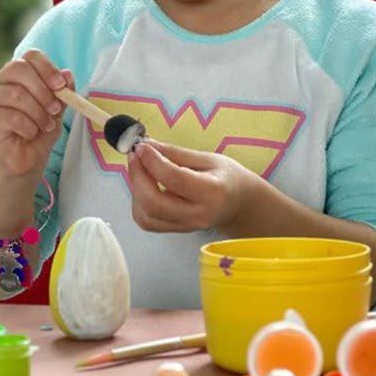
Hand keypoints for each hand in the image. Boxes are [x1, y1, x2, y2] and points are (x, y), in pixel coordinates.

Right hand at [0, 49, 73, 176]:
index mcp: (21, 73)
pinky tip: (31, 133)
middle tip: (55, 108)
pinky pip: (12, 116)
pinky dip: (29, 127)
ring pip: (17, 94)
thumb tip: (68, 74)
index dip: (47, 68)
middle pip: (19, 69)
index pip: (31, 56)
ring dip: (39, 112)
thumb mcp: (57, 109)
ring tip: (46, 125)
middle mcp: (2, 81)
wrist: (26, 157)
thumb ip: (62, 92)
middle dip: (43, 90)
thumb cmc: (40, 128)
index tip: (61, 85)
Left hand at [126, 138, 258, 232]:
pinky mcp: (177, 230)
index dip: (153, 161)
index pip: (174, 178)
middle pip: (154, 203)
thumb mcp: (208, 158)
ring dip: (136, 190)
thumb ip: (176, 153)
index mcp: (212, 192)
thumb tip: (147, 145)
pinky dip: (139, 203)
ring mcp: (187, 226)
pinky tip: (145, 187)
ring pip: (146, 216)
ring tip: (140, 169)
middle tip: (135, 156)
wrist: (240, 204)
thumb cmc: (228, 177)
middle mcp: (198, 214)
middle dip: (138, 177)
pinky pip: (147, 222)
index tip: (142, 146)